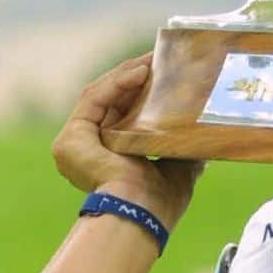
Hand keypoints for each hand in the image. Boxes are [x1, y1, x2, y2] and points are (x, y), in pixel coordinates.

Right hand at [51, 52, 203, 228]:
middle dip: (135, 78)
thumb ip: (184, 150)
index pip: (123, 117)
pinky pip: (94, 99)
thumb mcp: (179, 168)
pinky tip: (141, 72)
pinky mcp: (69, 140)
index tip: (166, 73)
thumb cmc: (160, 202)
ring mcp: (73, 146)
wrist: (141, 214)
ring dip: (127, 75)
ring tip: (153, 60)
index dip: (142, 93)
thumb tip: (203, 138)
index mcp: (109, 161)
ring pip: (100, 97)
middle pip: (110, 104)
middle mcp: (87, 152)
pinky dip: (117, 83)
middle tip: (160, 58)